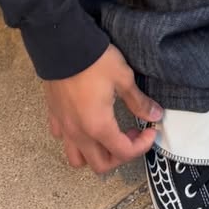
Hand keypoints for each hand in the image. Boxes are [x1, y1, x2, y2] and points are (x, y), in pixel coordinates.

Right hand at [43, 44, 162, 174]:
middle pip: (100, 165)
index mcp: (98, 126)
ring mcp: (63, 126)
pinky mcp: (53, 115)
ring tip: (108, 136)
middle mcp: (79, 133)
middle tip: (132, 134)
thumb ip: (138, 101)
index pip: (123, 152)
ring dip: (95, 155)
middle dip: (121, 156)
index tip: (151, 131)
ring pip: (77, 158)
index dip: (142, 146)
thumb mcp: (123, 78)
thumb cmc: (95, 61)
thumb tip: (155, 115)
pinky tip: (85, 122)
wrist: (62, 43)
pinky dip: (75, 139)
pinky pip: (62, 138)